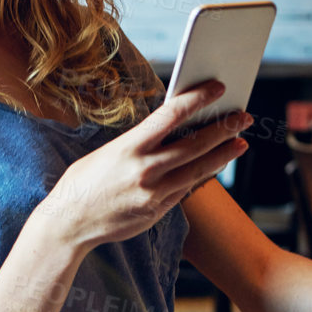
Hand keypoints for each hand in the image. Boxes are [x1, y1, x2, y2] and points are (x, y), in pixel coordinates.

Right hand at [35, 80, 249, 250]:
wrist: (68, 224)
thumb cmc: (83, 182)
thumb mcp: (107, 153)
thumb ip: (139, 143)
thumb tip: (169, 130)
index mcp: (129, 147)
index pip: (172, 115)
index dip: (198, 98)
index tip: (218, 87)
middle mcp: (144, 170)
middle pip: (195, 144)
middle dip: (223, 128)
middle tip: (243, 117)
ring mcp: (153, 194)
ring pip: (198, 170)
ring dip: (223, 154)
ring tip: (241, 142)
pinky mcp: (157, 211)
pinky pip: (185, 190)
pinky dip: (201, 175)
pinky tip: (214, 166)